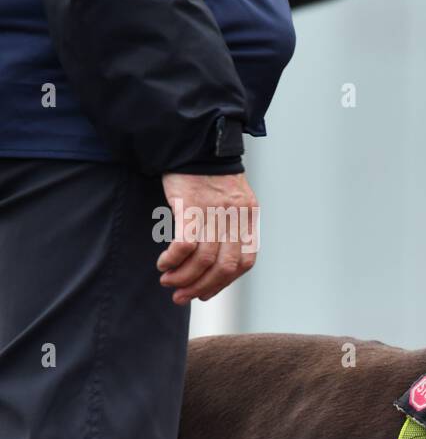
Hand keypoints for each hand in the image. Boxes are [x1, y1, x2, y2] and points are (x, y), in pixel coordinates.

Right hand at [157, 172, 259, 304]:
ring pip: (204, 259)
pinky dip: (174, 260)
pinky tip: (163, 264)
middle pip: (225, 266)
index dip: (226, 281)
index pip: (246, 262)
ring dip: (185, 277)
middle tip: (183, 296)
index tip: (207, 292)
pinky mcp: (191, 206)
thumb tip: (214, 261)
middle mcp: (235, 217)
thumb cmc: (207, 174)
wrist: (193, 142)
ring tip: (169, 283)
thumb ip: (229, 226)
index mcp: (248, 218)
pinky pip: (184, 245)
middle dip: (203, 287)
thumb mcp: (230, 200)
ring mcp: (214, 212)